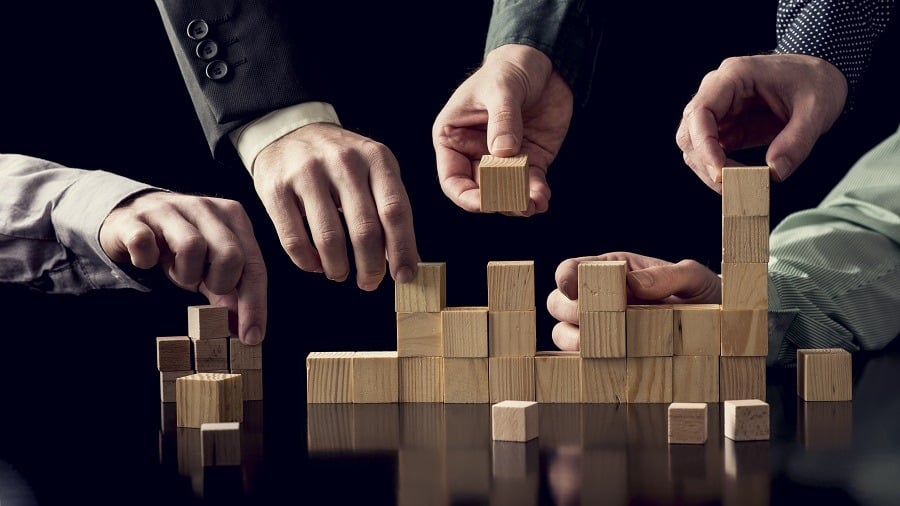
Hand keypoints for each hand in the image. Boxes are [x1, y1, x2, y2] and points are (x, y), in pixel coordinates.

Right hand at [99, 191, 266, 344]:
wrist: (131, 215)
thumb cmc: (181, 245)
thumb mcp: (212, 266)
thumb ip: (232, 293)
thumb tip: (248, 333)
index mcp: (233, 217)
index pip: (254, 265)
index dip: (255, 304)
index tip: (251, 337)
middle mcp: (205, 208)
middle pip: (230, 255)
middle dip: (220, 283)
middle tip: (203, 285)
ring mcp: (169, 210)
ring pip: (191, 247)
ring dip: (184, 274)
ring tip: (177, 271)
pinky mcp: (135, 219)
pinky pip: (144, 243)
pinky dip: (146, 261)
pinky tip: (147, 260)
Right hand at [253, 123, 418, 288]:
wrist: (288, 131)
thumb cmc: (339, 160)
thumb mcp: (373, 169)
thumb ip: (389, 207)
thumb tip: (405, 260)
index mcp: (376, 158)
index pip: (395, 211)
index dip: (402, 250)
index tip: (404, 276)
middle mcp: (344, 162)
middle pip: (364, 230)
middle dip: (371, 267)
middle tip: (370, 283)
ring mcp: (307, 173)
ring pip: (329, 240)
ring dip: (338, 268)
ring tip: (339, 273)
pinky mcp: (276, 188)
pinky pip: (294, 240)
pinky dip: (307, 262)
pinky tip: (315, 263)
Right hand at [432, 44, 572, 215]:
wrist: (543, 61)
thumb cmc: (509, 69)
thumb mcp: (501, 88)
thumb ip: (502, 119)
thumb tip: (503, 153)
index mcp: (453, 138)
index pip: (452, 179)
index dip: (467, 196)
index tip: (485, 203)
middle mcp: (475, 153)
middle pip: (481, 191)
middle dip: (499, 201)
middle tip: (517, 203)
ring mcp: (503, 159)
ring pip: (507, 192)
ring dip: (519, 203)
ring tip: (533, 204)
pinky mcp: (529, 159)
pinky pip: (529, 183)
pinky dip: (536, 194)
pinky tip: (542, 199)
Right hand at [546, 252, 720, 350]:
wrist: (718, 326)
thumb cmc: (702, 294)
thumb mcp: (693, 278)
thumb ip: (667, 275)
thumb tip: (634, 284)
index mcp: (611, 269)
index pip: (571, 269)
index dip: (565, 278)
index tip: (575, 289)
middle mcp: (598, 298)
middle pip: (558, 302)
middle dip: (570, 312)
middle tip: (595, 322)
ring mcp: (599, 328)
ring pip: (561, 332)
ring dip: (574, 340)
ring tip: (603, 347)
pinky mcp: (606, 355)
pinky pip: (578, 360)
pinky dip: (584, 362)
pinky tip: (606, 363)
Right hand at [676, 54, 847, 191]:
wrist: (823, 76)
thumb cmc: (817, 82)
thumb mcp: (817, 109)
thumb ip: (797, 140)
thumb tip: (774, 172)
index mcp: (734, 76)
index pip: (700, 111)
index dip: (704, 144)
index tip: (719, 172)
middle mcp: (718, 92)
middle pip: (690, 131)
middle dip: (704, 162)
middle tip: (729, 186)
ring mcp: (721, 111)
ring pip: (695, 145)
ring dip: (709, 169)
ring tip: (737, 187)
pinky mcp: (727, 128)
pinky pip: (711, 152)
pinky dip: (720, 170)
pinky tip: (739, 180)